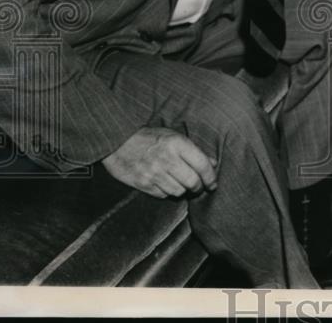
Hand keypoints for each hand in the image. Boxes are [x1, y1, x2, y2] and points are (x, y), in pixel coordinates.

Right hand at [103, 126, 217, 198]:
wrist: (117, 141)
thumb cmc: (149, 137)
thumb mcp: (173, 136)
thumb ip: (193, 150)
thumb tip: (214, 164)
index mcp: (177, 143)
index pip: (202, 165)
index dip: (211, 177)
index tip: (213, 184)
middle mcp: (166, 159)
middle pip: (193, 182)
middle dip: (199, 187)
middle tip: (199, 187)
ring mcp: (153, 173)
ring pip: (179, 191)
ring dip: (184, 191)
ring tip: (182, 185)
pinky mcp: (142, 184)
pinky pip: (163, 195)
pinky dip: (168, 192)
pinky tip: (166, 184)